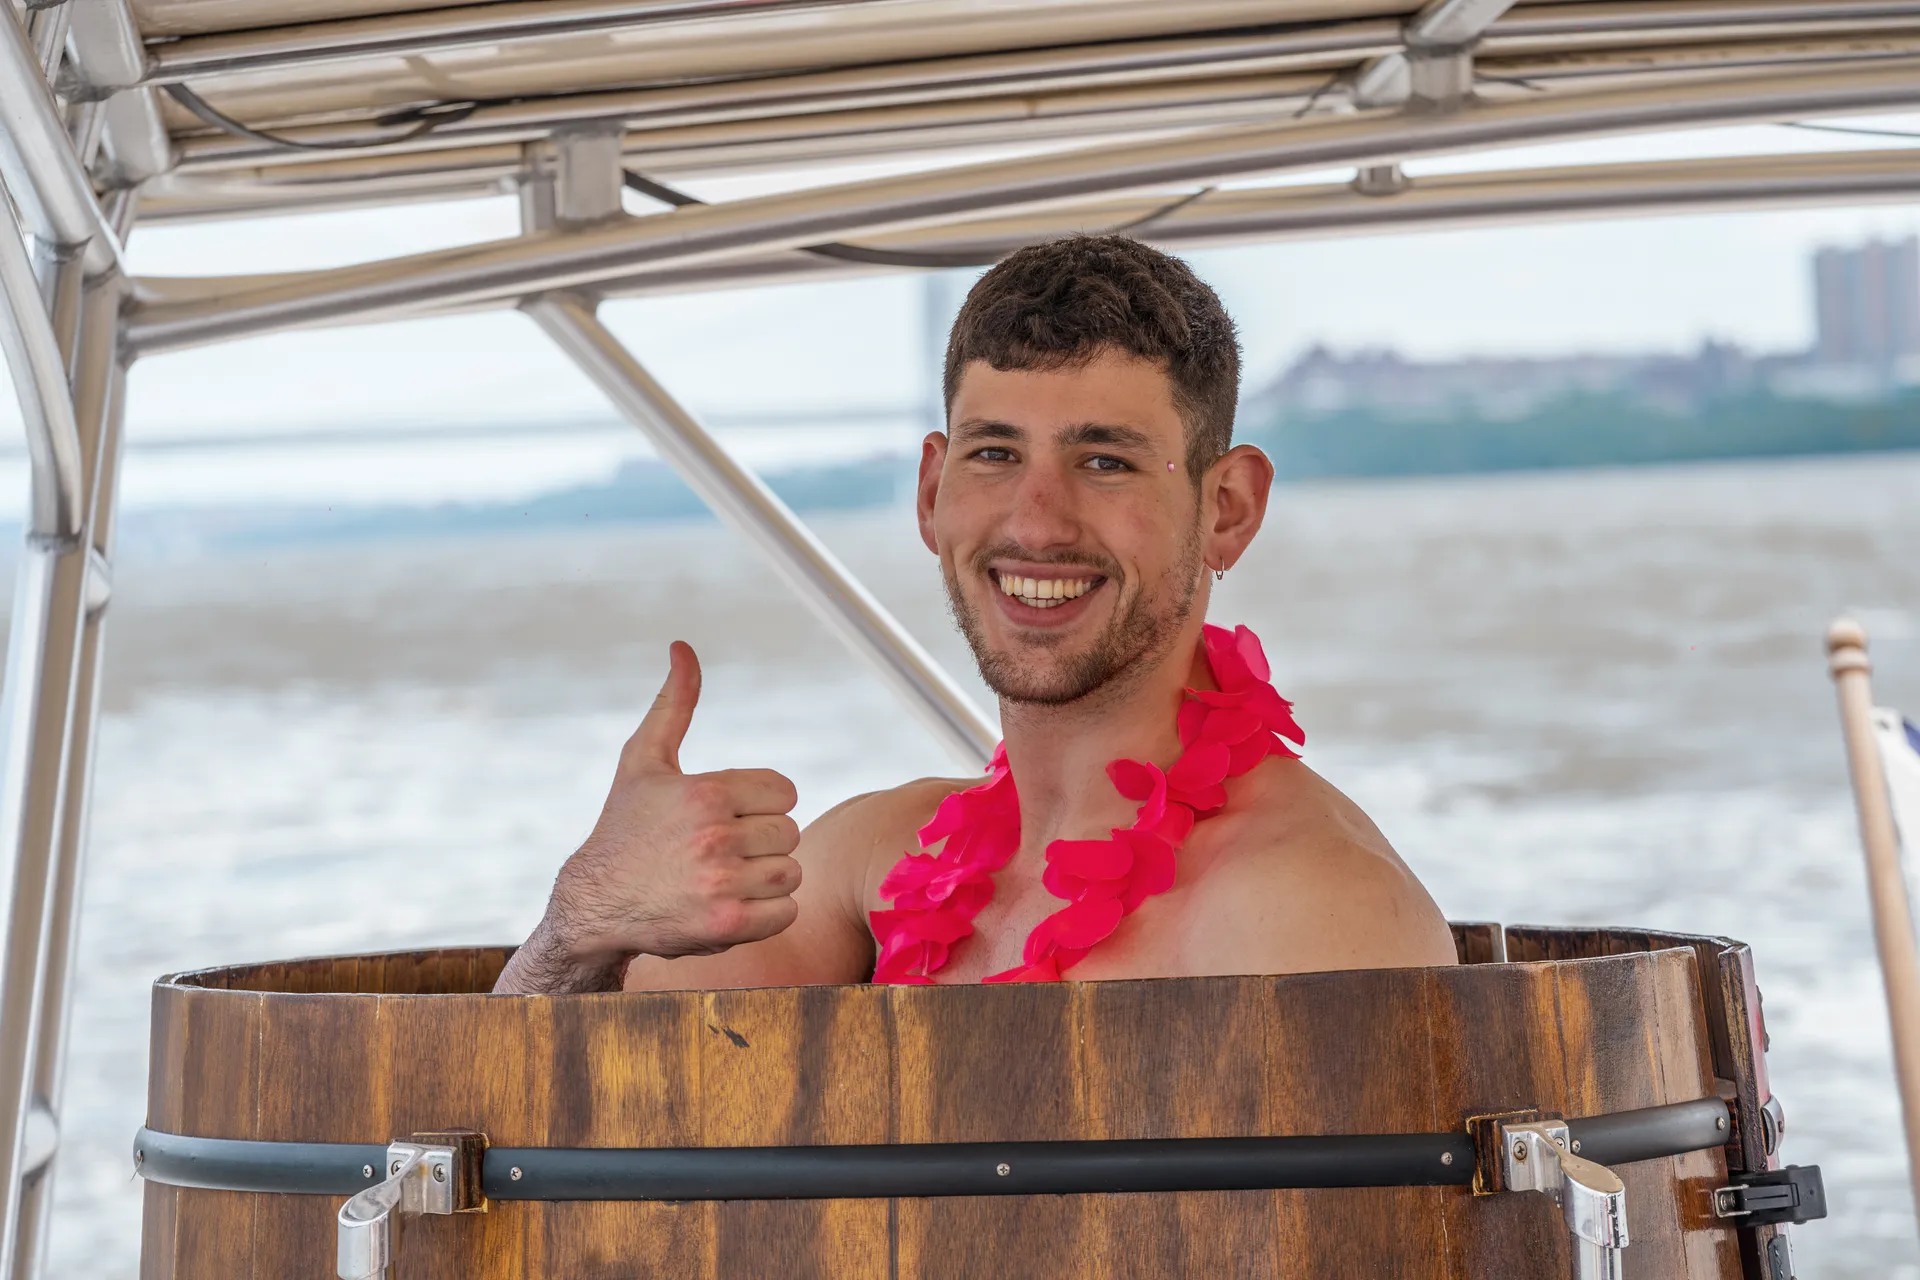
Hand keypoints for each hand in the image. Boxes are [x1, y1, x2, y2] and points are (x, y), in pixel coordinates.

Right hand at [497, 642, 801, 992]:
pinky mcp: (728, 926)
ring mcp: (722, 883)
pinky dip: (766, 913)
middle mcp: (715, 836)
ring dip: (765, 879)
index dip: (760, 805)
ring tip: (724, 878)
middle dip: (761, 843)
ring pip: (791, 873)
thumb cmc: (626, 827)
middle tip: (721, 852)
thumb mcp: (644, 760)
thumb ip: (674, 704)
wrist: (594, 904)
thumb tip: (683, 646)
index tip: (727, 817)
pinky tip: (730, 905)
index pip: (784, 792)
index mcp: (706, 791)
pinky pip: (785, 912)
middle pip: (790, 833)